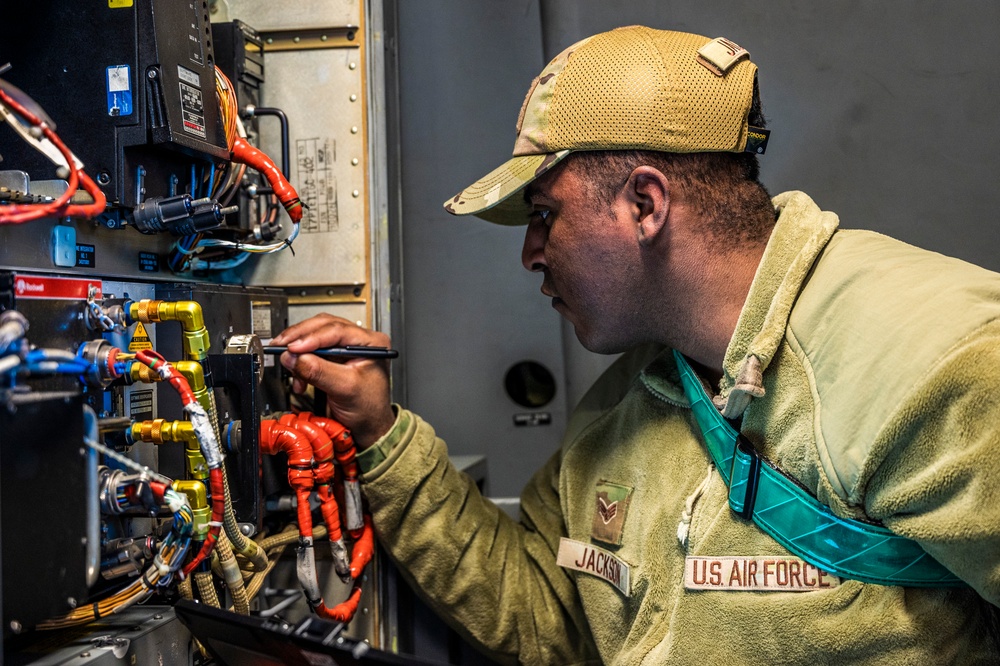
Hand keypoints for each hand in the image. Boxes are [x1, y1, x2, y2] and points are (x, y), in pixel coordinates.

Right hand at [270, 314, 395, 449]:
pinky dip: (300, 364)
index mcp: (372, 342)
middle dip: (299, 339)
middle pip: (323, 327)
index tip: (292, 347)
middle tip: (281, 347)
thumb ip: (319, 371)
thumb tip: (294, 357)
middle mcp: (359, 340)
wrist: (368, 427)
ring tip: (291, 367)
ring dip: (298, 353)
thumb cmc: (368, 408)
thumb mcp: (345, 388)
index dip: (312, 337)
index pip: (337, 329)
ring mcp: (345, 348)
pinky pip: (311, 352)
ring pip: (314, 338)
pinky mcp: (333, 358)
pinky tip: (299, 380)